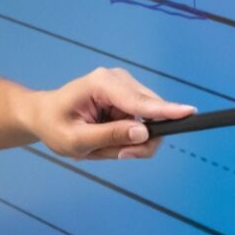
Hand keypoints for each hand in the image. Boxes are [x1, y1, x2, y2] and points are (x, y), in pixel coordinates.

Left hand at [28, 67, 195, 160]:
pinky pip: (143, 123)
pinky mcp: (129, 97)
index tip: (189, 112)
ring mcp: (125, 87)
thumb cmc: (55, 126)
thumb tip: (143, 134)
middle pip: (150, 114)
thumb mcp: (76, 140)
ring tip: (103, 146)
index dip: (164, 111)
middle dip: (139, 141)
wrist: (45, 116)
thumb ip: (109, 137)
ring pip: (150, 122)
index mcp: (101, 84)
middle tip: (117, 155)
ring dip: (131, 141)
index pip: (138, 102)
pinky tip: (108, 138)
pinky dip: (129, 137)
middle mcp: (117, 79)